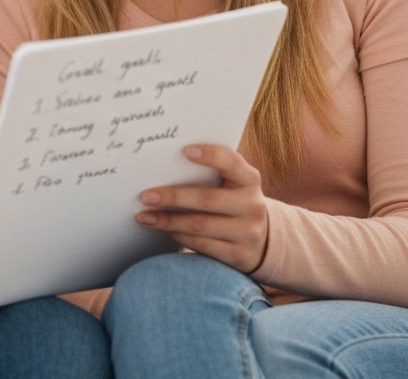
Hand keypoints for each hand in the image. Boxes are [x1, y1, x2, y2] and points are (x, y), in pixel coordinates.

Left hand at [134, 144, 269, 273]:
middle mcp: (252, 206)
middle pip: (207, 199)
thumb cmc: (233, 201)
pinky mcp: (239, 256)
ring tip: (144, 217)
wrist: (262, 240)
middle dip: (173, 196)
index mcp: (249, 180)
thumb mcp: (233, 185)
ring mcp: (248, 233)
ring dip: (168, 221)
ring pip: (200, 226)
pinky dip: (180, 237)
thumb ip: (211, 173)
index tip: (184, 151)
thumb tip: (165, 165)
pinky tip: (166, 231)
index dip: (210, 155)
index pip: (231, 162)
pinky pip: (203, 246)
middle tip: (145, 196)